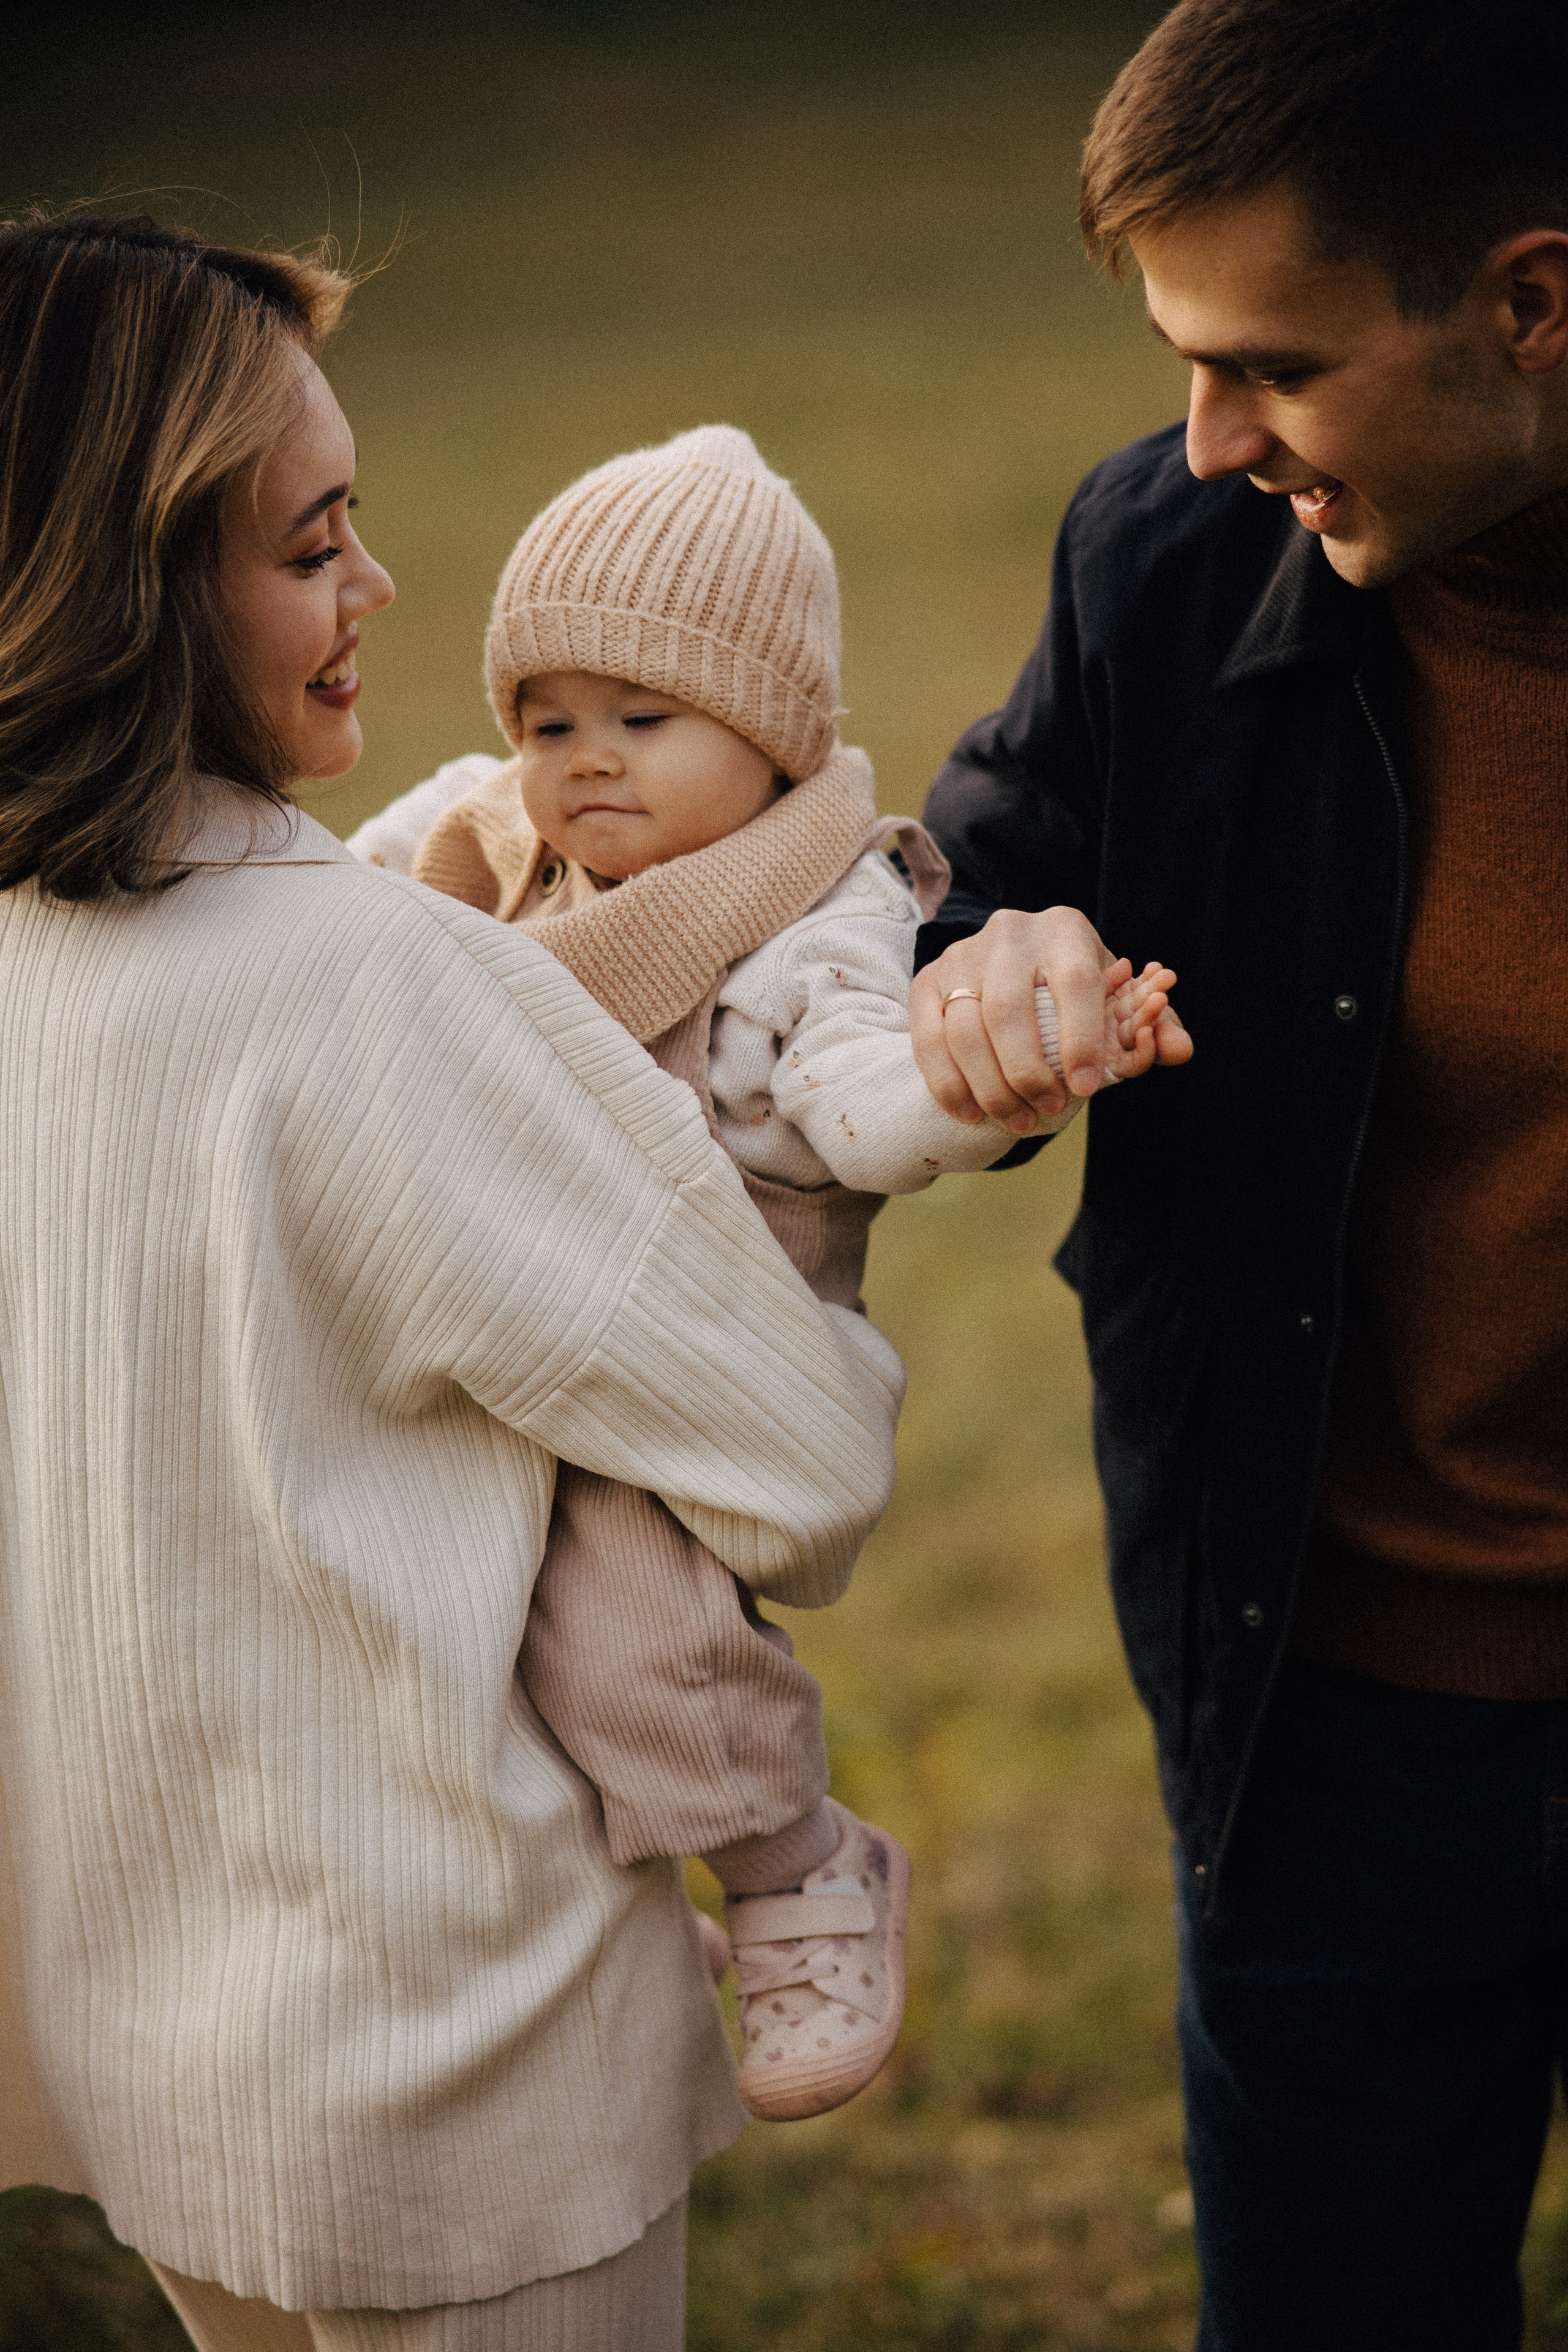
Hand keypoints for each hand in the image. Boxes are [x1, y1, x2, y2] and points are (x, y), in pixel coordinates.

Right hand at [909, 907, 1192, 1132]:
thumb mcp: (1117, 1001)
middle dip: (1028, 1071)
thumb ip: (1154, 1027)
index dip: (1080, 1038)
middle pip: (1008, 1009)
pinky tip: (970, 1113)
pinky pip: (928, 1039)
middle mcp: (1009, 932)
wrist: (1012, 969)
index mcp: (1065, 929)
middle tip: (1047, 1110)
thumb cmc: (1076, 993)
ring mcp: (962, 955)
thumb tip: (1179, 1050)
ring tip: (1014, 1121)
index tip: (1086, 1087)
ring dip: (989, 1086)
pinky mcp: (927, 980)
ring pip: (965, 1028)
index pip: (1073, 982)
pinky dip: (948, 1083)